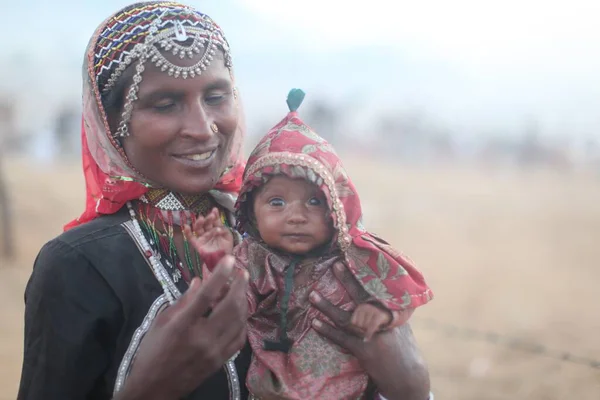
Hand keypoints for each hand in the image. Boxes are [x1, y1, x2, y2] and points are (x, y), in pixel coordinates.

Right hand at [115, 255, 248, 399]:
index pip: (206, 295)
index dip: (220, 275)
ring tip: (240, 289)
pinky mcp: (221, 361)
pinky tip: (239, 313)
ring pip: (239, 321)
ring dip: (243, 302)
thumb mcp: (161, 322)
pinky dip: (242, 322)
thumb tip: (199, 281)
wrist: (153, 389)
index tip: (229, 259)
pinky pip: (239, 338)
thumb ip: (183, 300)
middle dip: (239, 286)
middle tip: (242, 273)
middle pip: (230, 307)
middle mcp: (202, 338)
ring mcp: (214, 351)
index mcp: (182, 326)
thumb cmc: (152, 352)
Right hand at [184, 208, 233, 260]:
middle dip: (208, 219)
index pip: (213, 221)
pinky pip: (191, 238)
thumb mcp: (227, 235)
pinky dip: (187, 232)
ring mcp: (202, 238)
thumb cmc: (226, 247)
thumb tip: (218, 220)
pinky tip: (186, 226)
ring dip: (199, 223)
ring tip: (201, 219)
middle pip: (206, 223)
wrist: (224, 259)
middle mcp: (208, 232)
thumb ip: (223, 227)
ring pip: (198, 229)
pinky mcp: (197, 244)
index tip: (214, 210)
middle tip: (211, 215)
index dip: (214, 215)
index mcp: (215, 228)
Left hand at [309, 261, 429, 399]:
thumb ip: (389, 308)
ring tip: (312, 295)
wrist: (408, 376)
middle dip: (348, 279)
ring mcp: (373, 335)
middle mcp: (384, 320)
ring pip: (347, 318)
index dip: (367, 272)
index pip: (379, 286)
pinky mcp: (365, 350)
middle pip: (363, 296)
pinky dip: (328, 330)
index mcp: (393, 310)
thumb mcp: (401, 323)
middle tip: (335, 263)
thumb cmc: (402, 346)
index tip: (356, 256)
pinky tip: (315, 323)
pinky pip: (342, 338)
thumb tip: (379, 289)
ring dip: (327, 306)